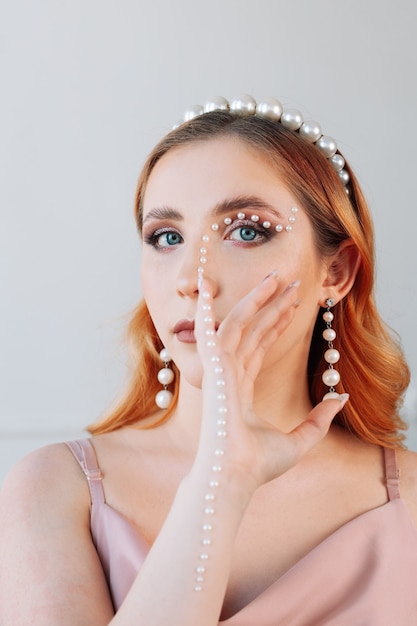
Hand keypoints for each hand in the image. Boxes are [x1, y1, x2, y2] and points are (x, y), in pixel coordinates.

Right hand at [194, 272, 347, 490]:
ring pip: (239, 324)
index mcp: (241, 388)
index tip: (293, 304)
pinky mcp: (212, 368)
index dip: (276, 323)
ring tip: (276, 278)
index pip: (260, 347)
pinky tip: (207, 286)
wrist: (237, 475)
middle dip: (271, 305)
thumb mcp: (301, 439)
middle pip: (252, 330)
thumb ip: (320, 418)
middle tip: (289, 281)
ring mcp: (219, 369)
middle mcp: (229, 374)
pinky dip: (208, 309)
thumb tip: (342, 398)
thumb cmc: (259, 465)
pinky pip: (212, 331)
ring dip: (256, 300)